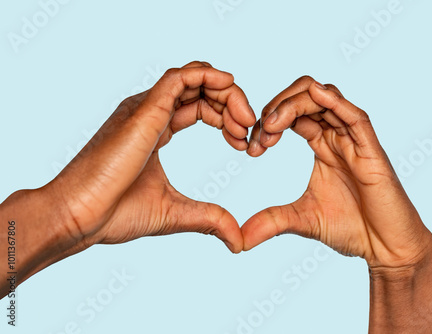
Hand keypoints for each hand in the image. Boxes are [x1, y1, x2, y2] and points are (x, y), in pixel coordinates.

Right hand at [50, 61, 254, 252]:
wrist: (80, 217)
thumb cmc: (116, 213)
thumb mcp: (175, 213)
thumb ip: (210, 218)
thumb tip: (238, 241)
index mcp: (157, 129)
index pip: (201, 107)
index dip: (227, 119)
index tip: (243, 144)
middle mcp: (151, 113)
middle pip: (202, 89)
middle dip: (233, 104)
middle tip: (249, 132)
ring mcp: (145, 109)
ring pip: (194, 78)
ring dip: (227, 92)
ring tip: (244, 121)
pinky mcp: (143, 111)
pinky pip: (178, 78)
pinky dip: (207, 76)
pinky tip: (229, 85)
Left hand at [242, 76, 431, 268]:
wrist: (386, 248)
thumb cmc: (351, 228)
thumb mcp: (301, 220)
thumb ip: (271, 222)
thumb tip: (240, 239)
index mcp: (322, 144)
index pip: (291, 115)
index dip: (268, 121)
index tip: (252, 147)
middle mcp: (337, 136)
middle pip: (305, 97)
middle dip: (276, 108)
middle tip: (259, 134)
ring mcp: (354, 140)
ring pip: (325, 98)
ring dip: (293, 103)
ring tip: (271, 125)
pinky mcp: (371, 149)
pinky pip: (354, 115)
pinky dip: (333, 101)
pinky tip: (313, 96)